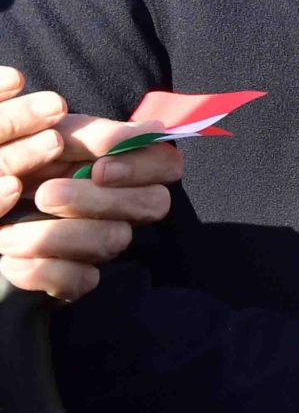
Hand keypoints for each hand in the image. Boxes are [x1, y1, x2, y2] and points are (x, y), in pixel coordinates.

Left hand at [0, 70, 182, 300]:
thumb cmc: (20, 158)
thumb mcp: (48, 133)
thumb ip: (91, 132)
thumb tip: (144, 132)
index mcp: (123, 165)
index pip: (168, 165)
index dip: (144, 168)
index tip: (100, 168)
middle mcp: (124, 206)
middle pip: (151, 205)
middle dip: (96, 201)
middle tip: (44, 194)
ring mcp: (102, 241)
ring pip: (113, 242)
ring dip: (55, 236)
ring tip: (7, 233)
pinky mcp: (78, 276)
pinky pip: (81, 281)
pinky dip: (43, 271)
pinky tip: (11, 260)